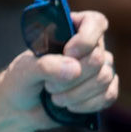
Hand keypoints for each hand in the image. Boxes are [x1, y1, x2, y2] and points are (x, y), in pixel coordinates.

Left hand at [4, 7, 116, 128]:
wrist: (21, 109)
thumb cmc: (22, 82)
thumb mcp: (24, 71)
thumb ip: (46, 65)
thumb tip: (75, 69)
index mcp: (71, 31)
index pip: (95, 22)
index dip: (85, 39)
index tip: (68, 52)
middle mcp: (90, 47)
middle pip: (98, 58)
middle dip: (71, 78)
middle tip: (48, 86)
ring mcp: (99, 69)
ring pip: (104, 78)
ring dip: (75, 94)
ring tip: (54, 98)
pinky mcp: (103, 91)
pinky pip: (108, 95)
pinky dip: (86, 105)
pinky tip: (70, 107)